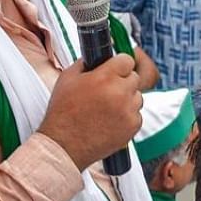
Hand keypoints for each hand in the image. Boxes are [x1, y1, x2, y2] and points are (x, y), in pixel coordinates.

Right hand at [39, 54, 142, 170]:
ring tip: (106, 108)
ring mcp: (128, 110)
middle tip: (106, 92)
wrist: (63, 145)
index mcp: (105, 76)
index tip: (114, 70)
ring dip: (126, 99)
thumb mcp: (68, 78)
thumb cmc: (62, 112)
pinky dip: (127, 116)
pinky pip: (137, 114)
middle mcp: (120, 92)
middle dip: (122, 82)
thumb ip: (87, 62)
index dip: (119, 65)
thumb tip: (100, 56)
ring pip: (137, 96)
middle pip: (134, 78)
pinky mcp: (133, 126)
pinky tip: (109, 121)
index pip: (127, 59)